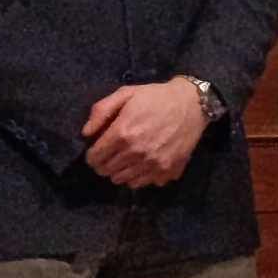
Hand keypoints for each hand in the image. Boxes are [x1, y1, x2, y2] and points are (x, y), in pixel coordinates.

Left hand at [81, 79, 206, 187]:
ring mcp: (153, 164)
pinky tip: (141, 164)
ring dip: (119, 172)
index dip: (91, 155)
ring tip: (125, 160)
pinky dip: (137, 177)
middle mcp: (136, 153)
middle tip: (110, 155)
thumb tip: (86, 134)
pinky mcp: (167, 171)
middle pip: (106, 171)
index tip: (95, 151)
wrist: (192, 104)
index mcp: (123, 133)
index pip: (95, 157)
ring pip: (122, 180)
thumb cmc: (156, 97)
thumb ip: (101, 111)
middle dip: (103, 164)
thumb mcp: (125, 94)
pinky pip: (142, 184)